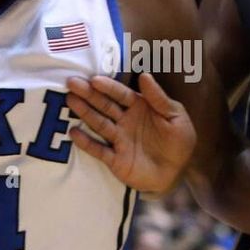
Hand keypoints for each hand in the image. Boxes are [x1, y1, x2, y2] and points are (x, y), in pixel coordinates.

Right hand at [65, 72, 196, 192]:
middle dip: (89, 94)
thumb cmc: (179, 141)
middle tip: (72, 83)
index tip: (95, 80)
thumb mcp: (176, 116)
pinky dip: (86, 142)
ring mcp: (118, 140)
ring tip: (70, 100)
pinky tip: (74, 132)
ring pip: (99, 123)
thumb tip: (144, 75)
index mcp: (139, 108)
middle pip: (104, 105)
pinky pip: (98, 150)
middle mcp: (125, 121)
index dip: (108, 87)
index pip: (121, 94)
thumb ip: (159, 98)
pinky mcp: (115, 160)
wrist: (177, 173)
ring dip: (84, 112)